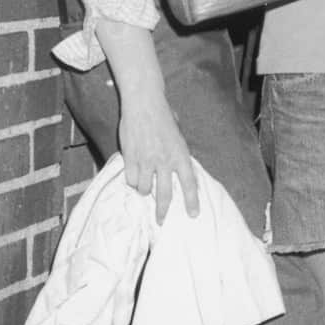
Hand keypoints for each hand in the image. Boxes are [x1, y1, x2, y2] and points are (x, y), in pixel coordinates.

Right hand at [118, 90, 199, 222]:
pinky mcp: (130, 158)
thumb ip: (177, 154)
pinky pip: (131, 180)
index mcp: (181, 154)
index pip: (190, 183)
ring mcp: (147, 161)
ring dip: (144, 190)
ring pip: (145, 189)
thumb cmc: (162, 118)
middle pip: (165, 194)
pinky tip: (134, 172)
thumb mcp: (177, 136)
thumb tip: (177, 170)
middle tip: (161, 221)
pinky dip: (132, 179)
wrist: (144, 104)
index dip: (192, 201)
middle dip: (163, 211)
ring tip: (144, 184)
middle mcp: (165, 160)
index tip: (193, 214)